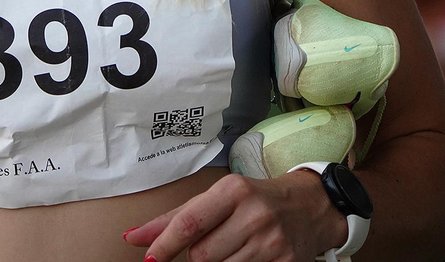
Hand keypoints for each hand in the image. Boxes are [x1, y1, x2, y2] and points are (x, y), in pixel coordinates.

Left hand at [123, 172, 346, 261]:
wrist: (311, 205)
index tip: (150, 259)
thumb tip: (133, 237)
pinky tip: (246, 257)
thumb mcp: (217, 198)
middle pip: (202, 255)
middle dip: (197, 257)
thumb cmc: (254, 200)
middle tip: (212, 245)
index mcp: (233, 191)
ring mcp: (272, 241)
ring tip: (233, 248)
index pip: (189, 224)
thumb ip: (174, 218)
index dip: (165, 246)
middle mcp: (254, 213)